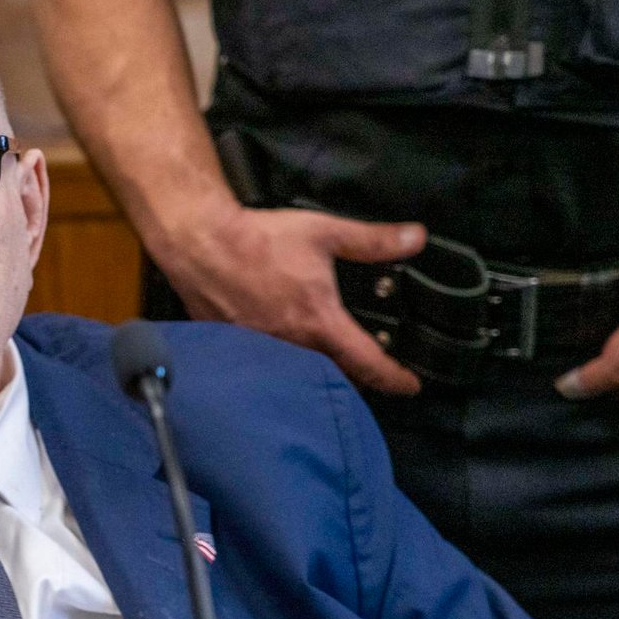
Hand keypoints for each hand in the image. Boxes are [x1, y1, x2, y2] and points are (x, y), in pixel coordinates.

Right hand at [159, 203, 426, 394]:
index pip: (367, 362)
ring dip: (318, 371)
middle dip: (356, 376)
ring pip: (299, 372)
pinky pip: (267, 364)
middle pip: (334, 374)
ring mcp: (262, 350)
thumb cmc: (259, 239)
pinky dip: (282, 364)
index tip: (410, 385)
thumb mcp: (324, 232)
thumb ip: (372, 240)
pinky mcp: (236, 347)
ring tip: (330, 363)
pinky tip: (284, 351)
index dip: (394, 378)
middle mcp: (292, 344)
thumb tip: (417, 238)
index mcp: (319, 321)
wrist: (200, 244)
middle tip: (370, 371)